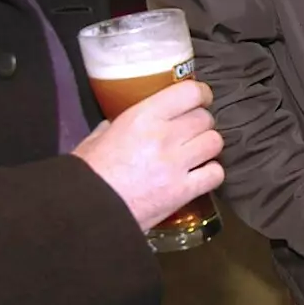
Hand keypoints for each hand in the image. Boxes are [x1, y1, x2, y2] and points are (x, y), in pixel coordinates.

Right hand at [74, 80, 223, 232]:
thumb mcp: (96, 138)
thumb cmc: (87, 174)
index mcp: (143, 117)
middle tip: (192, 131)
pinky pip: (216, 174)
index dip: (201, 93)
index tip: (202, 98)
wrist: (87, 211)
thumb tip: (117, 124)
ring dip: (208, 146)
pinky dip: (212, 173)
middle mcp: (164, 135)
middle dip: (201, 123)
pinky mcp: (183, 191)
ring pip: (215, 142)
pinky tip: (200, 174)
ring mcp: (177, 164)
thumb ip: (114, 126)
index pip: (190, 93)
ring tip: (197, 152)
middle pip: (205, 118)